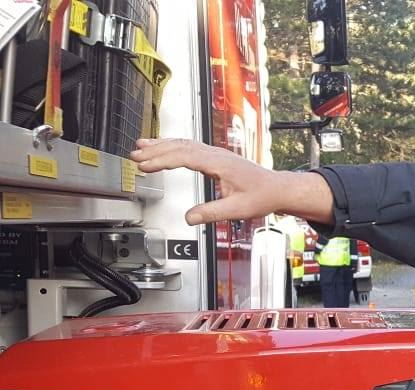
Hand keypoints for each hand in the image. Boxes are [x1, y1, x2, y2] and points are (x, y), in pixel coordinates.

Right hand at [130, 138, 332, 225]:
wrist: (277, 188)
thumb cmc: (262, 196)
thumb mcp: (237, 209)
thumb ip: (212, 213)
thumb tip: (190, 218)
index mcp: (219, 163)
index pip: (184, 157)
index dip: (162, 160)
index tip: (145, 165)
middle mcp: (216, 154)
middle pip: (180, 146)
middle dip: (156, 150)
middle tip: (135, 156)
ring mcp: (216, 154)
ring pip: (184, 143)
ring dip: (162, 144)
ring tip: (141, 146)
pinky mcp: (216, 157)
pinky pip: (191, 146)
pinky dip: (173, 146)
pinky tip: (164, 147)